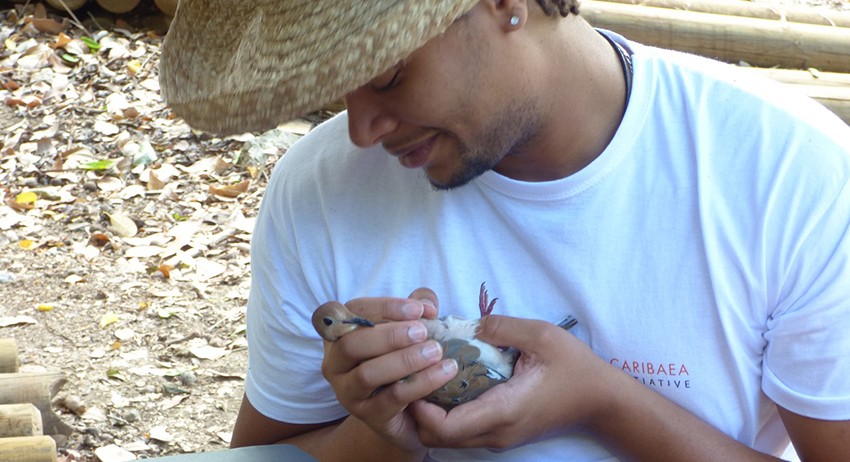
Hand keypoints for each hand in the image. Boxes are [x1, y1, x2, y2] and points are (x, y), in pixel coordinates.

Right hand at [319, 288, 458, 450]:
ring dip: (404, 360)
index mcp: (340, 334)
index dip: (384, 307)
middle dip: (389, 336)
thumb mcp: (410, 331)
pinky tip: (443, 373)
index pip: (352, 312)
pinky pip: (392, 398)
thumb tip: (426, 303)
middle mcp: (336, 364)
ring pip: (367, 374)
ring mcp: (348, 392)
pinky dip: (420, 383)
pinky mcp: (369, 415)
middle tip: (423, 332)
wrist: (409, 412)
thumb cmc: (404, 363)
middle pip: (350, 344)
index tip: (418, 309)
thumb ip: (416, 309)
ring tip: (435, 351)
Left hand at [410, 314, 621, 449]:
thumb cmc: (575, 367)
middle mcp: (496, 433)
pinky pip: (463, 432)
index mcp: (503, 411)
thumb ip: (503, 326)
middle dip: (417, 411)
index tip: (415, 375)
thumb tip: (470, 324)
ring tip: (427, 378)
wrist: (601, 400)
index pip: (444, 427)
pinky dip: (447, 415)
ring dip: (431, 415)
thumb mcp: (543, 335)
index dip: (419, 406)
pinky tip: (449, 385)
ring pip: (448, 438)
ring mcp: (499, 437)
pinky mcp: (503, 434)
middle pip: (437, 438)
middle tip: (413, 374)